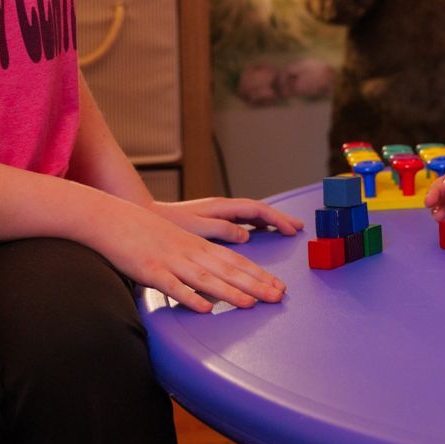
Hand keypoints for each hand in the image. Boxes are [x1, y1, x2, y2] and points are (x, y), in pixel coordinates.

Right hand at [99, 201, 288, 312]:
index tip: (278, 286)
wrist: (112, 219)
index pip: (236, 260)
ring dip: (231, 292)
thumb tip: (215, 282)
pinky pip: (174, 287)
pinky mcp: (151, 271)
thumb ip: (197, 259)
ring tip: (252, 303)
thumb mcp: (177, 241)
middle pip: (228, 269)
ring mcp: (171, 261)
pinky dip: (191, 298)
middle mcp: (190, 252)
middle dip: (256, 284)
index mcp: (198, 245)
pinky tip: (206, 309)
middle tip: (278, 296)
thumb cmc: (144, 232)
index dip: (259, 274)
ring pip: (206, 278)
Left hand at [154, 196, 303, 243]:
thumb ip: (221, 229)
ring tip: (285, 230)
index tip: (292, 230)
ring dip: (270, 222)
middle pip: (258, 211)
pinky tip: (260, 232)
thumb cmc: (168, 223)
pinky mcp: (212, 219)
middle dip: (280, 219)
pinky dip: (256, 225)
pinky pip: (242, 220)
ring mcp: (218, 212)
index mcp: (221, 208)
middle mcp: (222, 208)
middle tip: (299, 228)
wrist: (145, 215)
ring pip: (251, 215)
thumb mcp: (195, 227)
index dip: (277, 219)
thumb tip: (246, 235)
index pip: (257, 210)